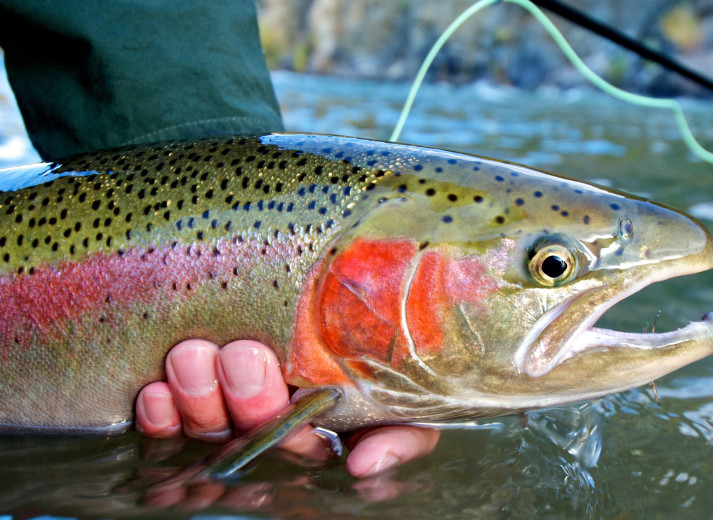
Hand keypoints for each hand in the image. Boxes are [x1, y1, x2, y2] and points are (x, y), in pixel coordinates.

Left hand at [135, 339, 439, 476]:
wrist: (342, 294)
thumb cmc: (374, 351)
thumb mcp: (407, 396)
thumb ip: (403, 436)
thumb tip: (363, 466)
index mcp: (317, 431)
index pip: (300, 446)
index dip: (290, 433)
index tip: (295, 404)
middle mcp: (267, 428)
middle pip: (248, 431)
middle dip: (244, 397)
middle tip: (244, 356)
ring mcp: (222, 417)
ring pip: (203, 425)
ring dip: (195, 392)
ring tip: (194, 355)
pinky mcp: (179, 405)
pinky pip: (161, 424)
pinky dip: (156, 411)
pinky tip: (155, 392)